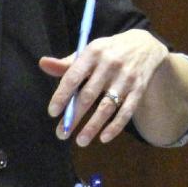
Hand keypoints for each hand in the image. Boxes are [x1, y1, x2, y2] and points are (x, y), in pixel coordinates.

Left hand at [40, 29, 168, 145]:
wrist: (145, 45)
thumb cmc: (108, 52)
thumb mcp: (89, 52)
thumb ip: (67, 64)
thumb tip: (42, 64)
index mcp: (93, 52)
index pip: (73, 76)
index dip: (62, 95)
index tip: (52, 112)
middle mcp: (110, 64)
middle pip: (88, 95)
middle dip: (74, 116)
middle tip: (61, 134)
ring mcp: (126, 78)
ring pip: (107, 106)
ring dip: (93, 126)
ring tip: (80, 141)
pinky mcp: (139, 89)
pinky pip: (126, 111)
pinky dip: (115, 126)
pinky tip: (103, 138)